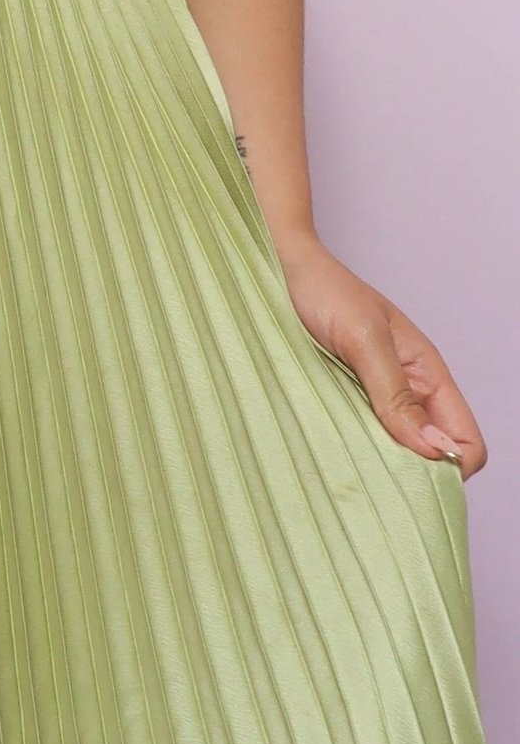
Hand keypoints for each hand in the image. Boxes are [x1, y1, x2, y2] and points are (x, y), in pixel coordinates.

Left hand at [278, 236, 486, 475]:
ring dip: (378, 463)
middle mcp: (407, 393)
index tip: (413, 476)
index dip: (451, 466)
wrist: (277, 267)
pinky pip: (359, 438)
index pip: (465, 442)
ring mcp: (373, 399)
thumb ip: (397, 393)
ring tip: (348, 463)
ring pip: (394, 453)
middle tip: (374, 477)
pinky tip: (329, 448)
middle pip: (431, 457)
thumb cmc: (324, 290)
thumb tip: (435, 450)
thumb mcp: (364, 338)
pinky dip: (351, 449)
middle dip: (412, 474)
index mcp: (427, 376)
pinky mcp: (340, 401)